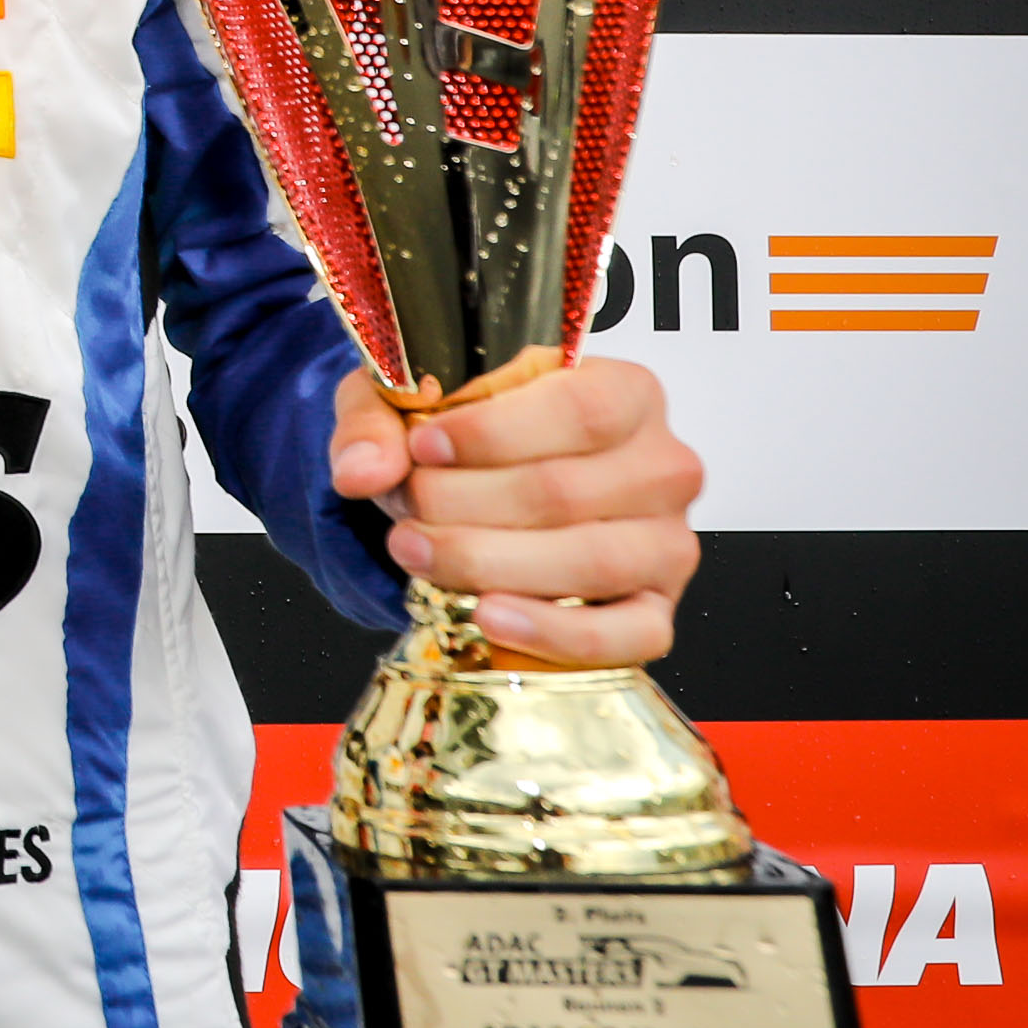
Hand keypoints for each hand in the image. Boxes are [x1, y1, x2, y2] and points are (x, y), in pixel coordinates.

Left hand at [325, 355, 700, 665]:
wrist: (476, 492)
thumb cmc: (460, 433)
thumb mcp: (407, 402)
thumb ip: (378, 423)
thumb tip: (361, 470)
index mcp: (625, 391)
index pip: (581, 409)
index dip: (493, 432)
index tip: (424, 445)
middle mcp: (662, 466)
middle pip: (568, 491)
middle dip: (465, 503)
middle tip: (404, 505)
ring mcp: (666, 542)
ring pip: (591, 561)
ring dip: (488, 563)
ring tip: (416, 552)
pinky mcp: (654, 610)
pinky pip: (628, 635)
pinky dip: (553, 631)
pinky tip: (488, 616)